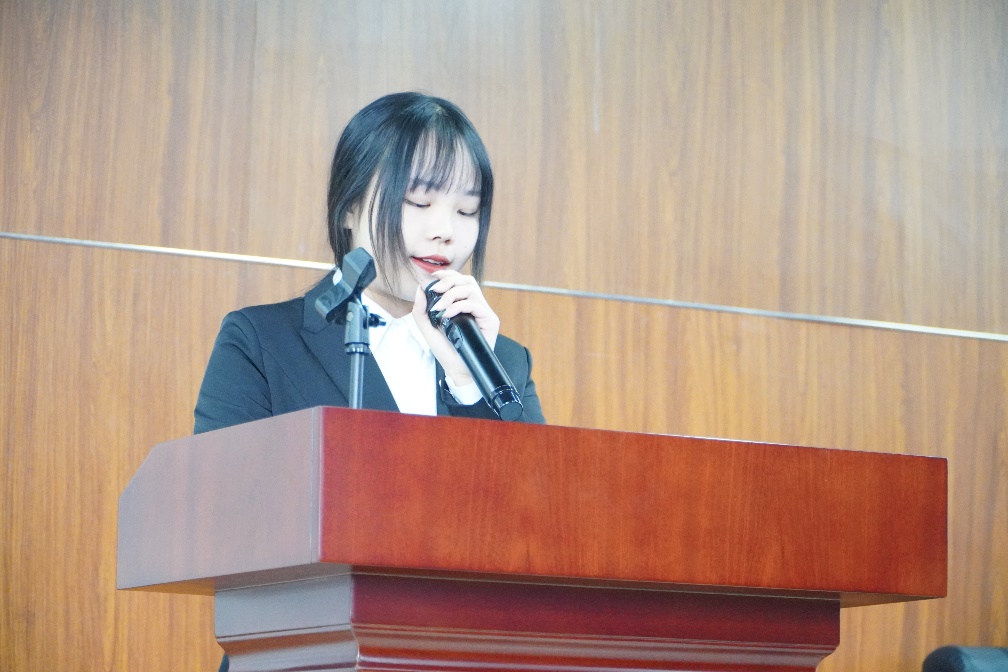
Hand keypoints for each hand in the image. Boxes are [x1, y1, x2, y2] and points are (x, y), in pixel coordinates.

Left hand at [412, 270, 499, 385]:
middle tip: (436, 290)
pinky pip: (475, 304)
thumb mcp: (427, 328)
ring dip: (452, 294)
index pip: (460, 281)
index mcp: (463, 304)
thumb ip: (421, 310)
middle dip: (449, 281)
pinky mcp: (490, 320)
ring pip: (471, 289)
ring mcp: (484, 312)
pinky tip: (447, 315)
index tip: (433, 276)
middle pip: (467, 280)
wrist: (457, 369)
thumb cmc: (446, 350)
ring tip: (439, 307)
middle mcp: (475, 306)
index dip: (448, 274)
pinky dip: (458, 306)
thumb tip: (419, 289)